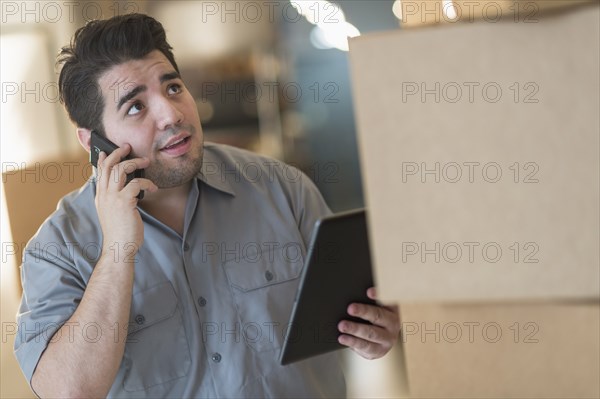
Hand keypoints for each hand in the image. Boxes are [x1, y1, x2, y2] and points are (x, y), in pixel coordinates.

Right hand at [95, 143, 156, 261]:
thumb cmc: (121, 232)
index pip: (99, 172)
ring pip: (120, 169)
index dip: (102, 159)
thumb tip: (130, 187)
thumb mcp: (114, 212)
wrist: (119, 248)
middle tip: (128, 147)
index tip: (105, 150)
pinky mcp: (124, 202)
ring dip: (134, 162)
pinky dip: (146, 182)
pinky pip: (136, 183)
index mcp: (100, 197)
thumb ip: (117, 199)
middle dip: (118, 153)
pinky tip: (153, 188)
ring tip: (146, 161)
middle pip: (108, 166)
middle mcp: (104, 195)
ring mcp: (112, 198)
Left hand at [337, 287, 399, 359]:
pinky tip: (342, 338)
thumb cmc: (375, 318)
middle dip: (363, 312)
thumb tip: (355, 294)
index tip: (368, 291)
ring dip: (355, 329)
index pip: (387, 300)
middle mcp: (393, 324)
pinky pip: (364, 346)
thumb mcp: (378, 308)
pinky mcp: (378, 351)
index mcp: (393, 309)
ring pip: (371, 334)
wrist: (381, 340)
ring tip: (342, 326)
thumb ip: (369, 300)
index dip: (378, 295)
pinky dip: (352, 342)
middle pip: (378, 316)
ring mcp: (387, 340)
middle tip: (350, 308)